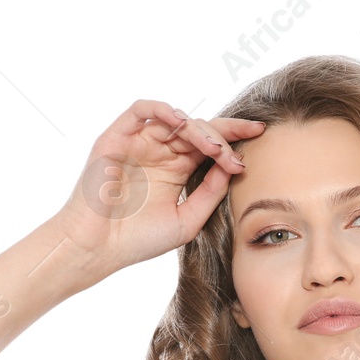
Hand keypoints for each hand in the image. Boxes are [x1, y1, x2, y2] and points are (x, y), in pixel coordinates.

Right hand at [53, 99, 264, 272]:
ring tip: (215, 148)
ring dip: (199, 129)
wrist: (98, 249)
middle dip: (224, 135)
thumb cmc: (139, 241)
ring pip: (175, 119)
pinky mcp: (116, 138)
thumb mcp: (188, 220)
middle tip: (239, 150)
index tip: (261, 135)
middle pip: (198, 129)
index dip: (235, 137)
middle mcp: (159, 152)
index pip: (210, 145)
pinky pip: (140, 109)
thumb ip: (211, 193)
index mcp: (177, 169)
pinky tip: (182, 123)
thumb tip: (233, 166)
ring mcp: (138, 143)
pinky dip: (163, 109)